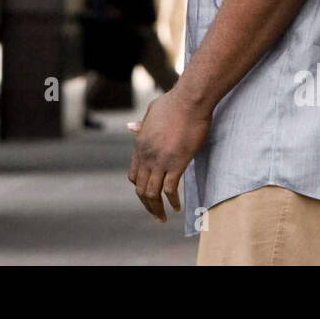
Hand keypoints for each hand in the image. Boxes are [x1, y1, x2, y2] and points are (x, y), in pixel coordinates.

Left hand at [127, 88, 211, 221]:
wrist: (189, 100)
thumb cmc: (173, 103)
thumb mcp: (150, 113)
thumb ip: (141, 125)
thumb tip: (130, 127)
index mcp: (139, 145)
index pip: (134, 175)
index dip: (141, 188)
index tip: (149, 196)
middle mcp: (146, 156)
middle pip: (141, 189)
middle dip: (147, 205)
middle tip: (156, 215)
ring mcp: (160, 161)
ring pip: (152, 193)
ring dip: (157, 209)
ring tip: (163, 217)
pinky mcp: (176, 163)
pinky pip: (170, 189)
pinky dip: (172, 201)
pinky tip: (177, 207)